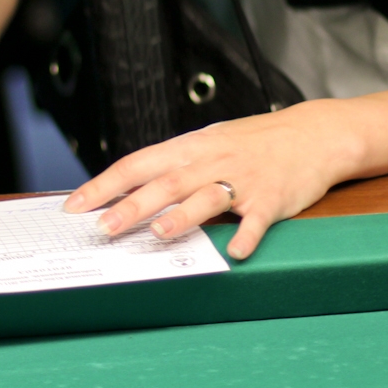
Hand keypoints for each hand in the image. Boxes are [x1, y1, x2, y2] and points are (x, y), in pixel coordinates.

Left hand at [63, 103, 357, 259]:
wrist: (312, 134)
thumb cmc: (252, 144)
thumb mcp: (207, 145)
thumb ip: (171, 168)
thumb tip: (124, 191)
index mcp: (189, 149)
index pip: (137, 164)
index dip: (105, 185)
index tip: (75, 206)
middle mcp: (211, 161)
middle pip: (166, 183)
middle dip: (132, 206)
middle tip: (103, 229)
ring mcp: (242, 180)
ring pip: (207, 197)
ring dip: (183, 216)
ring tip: (158, 234)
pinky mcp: (272, 198)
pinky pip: (257, 219)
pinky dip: (247, 235)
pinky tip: (236, 252)